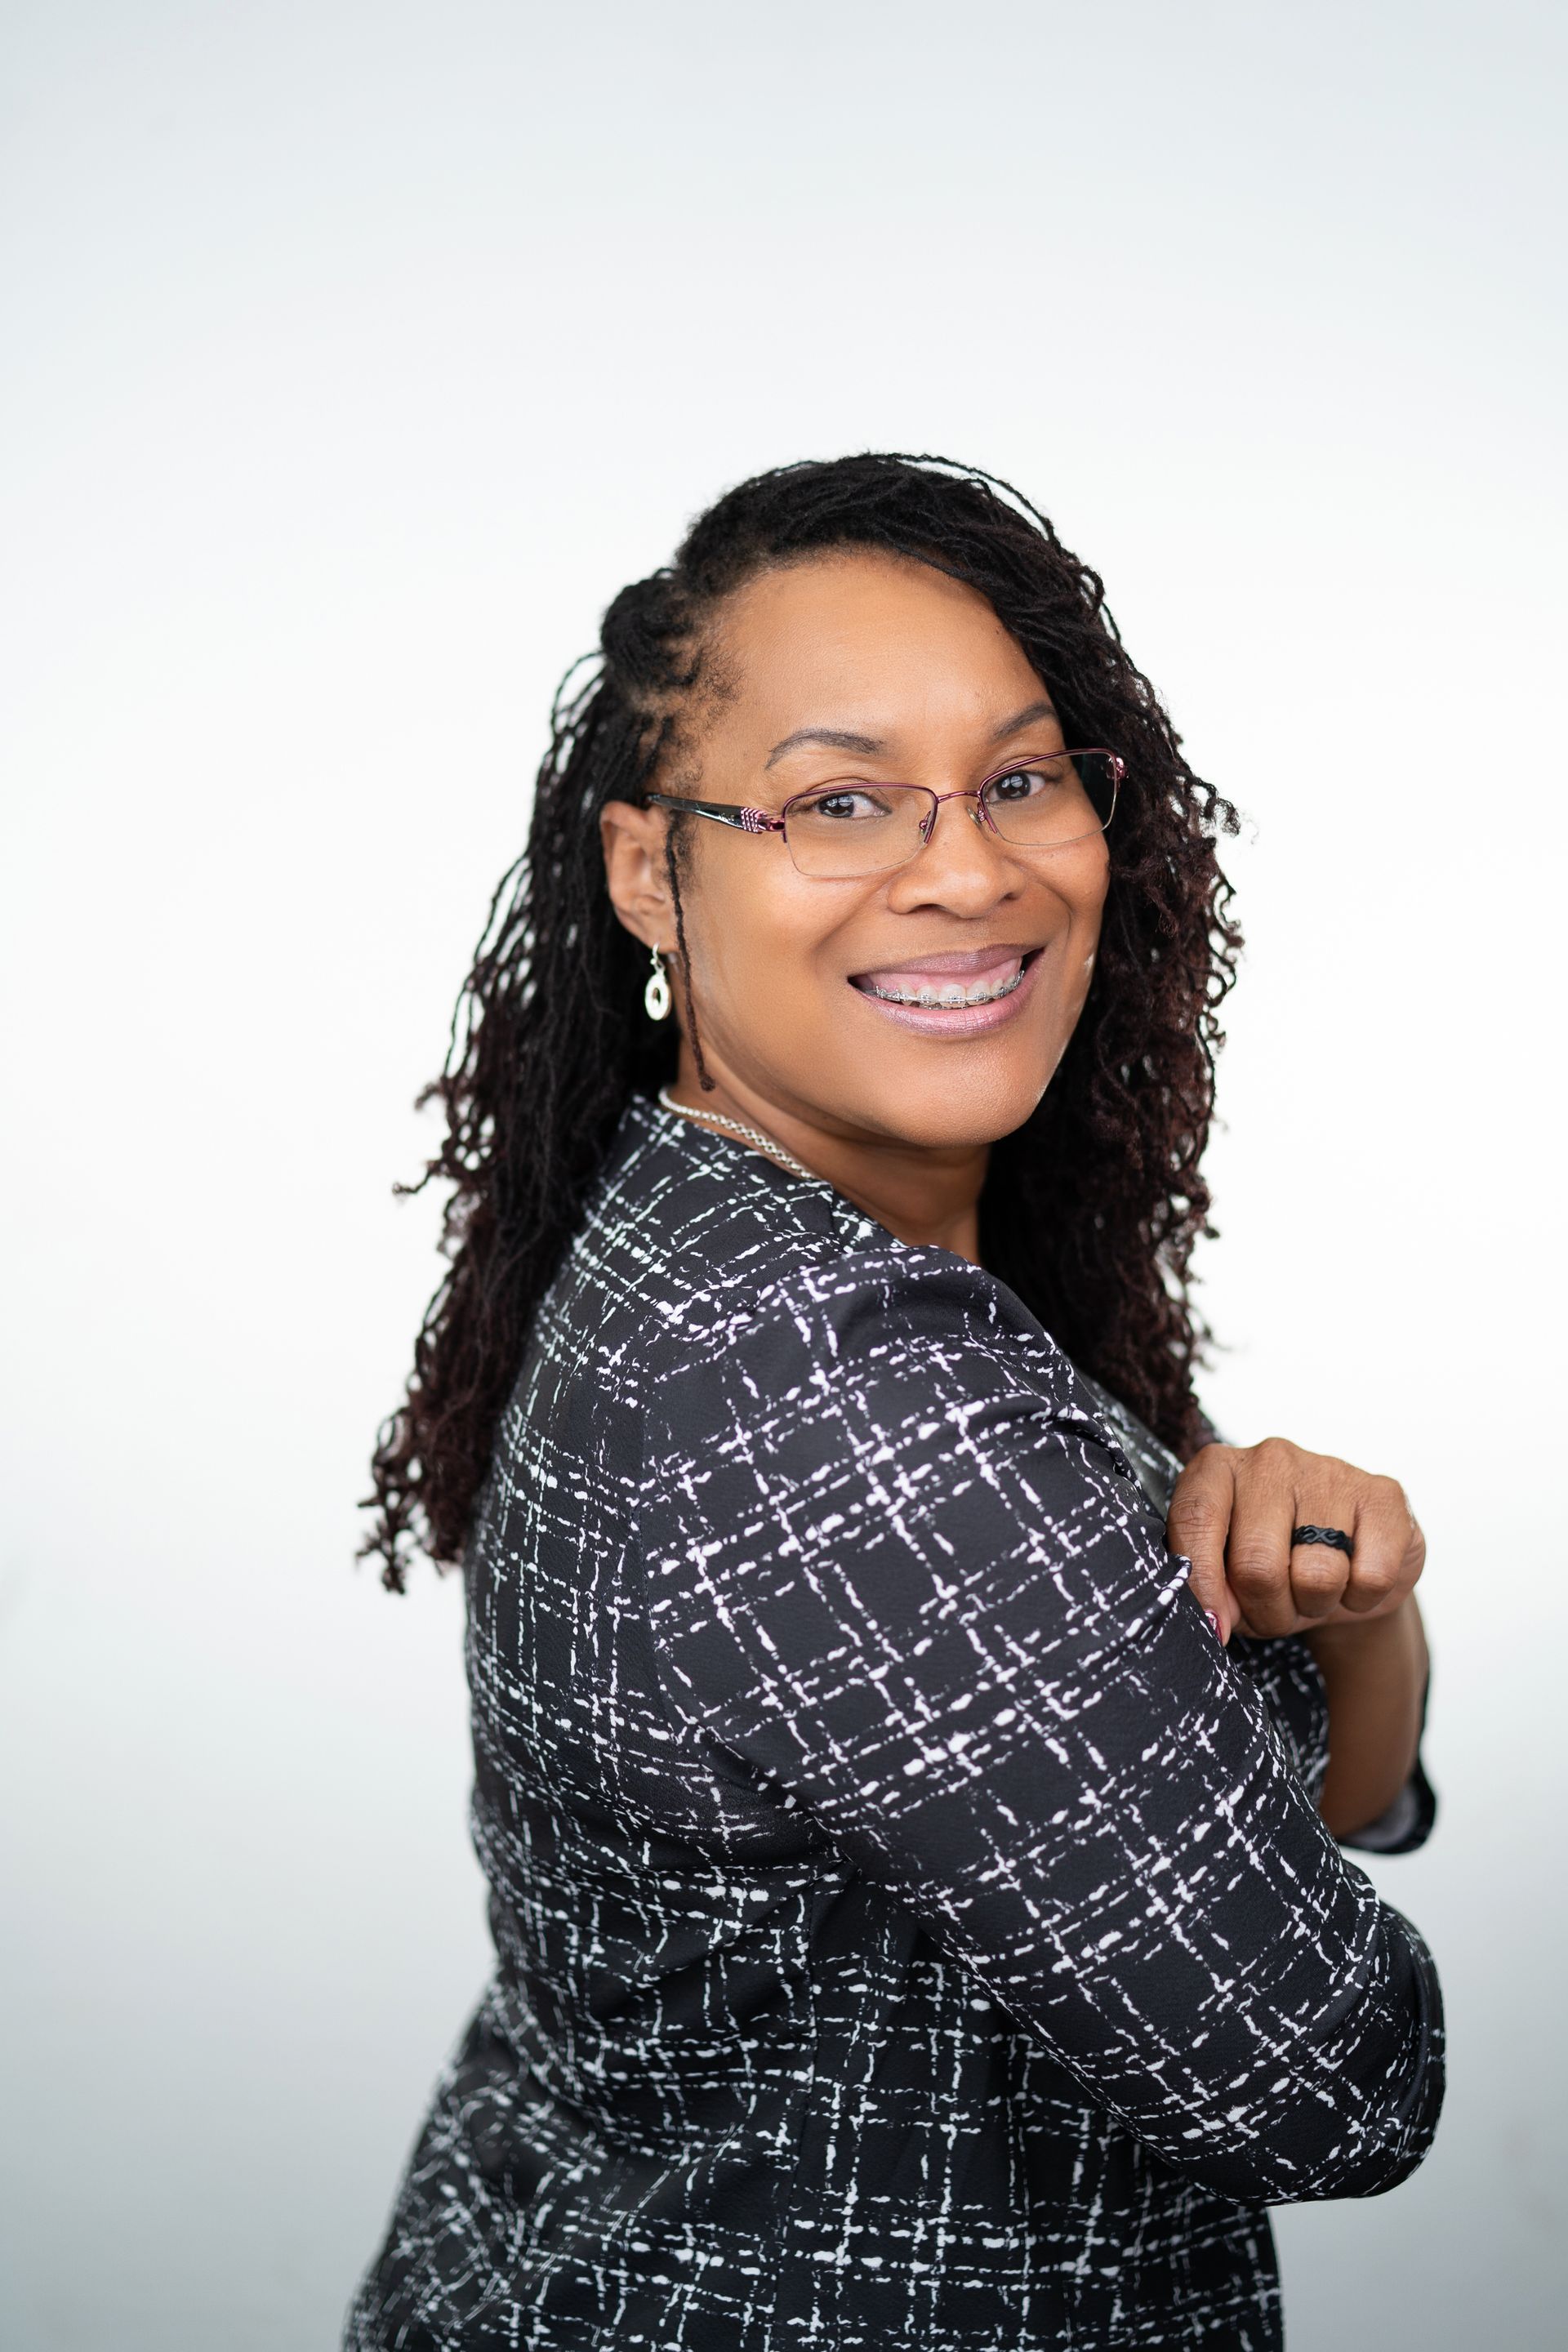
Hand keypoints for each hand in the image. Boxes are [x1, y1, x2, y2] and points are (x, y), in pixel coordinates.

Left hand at [1166, 1438, 1424, 1642]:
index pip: (1195, 1519)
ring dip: (1314, 1606)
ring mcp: (1329, 1470)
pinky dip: (1361, 1599)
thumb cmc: (1276, 1569)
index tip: (1216, 1625)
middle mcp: (1270, 1459)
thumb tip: (1217, 1620)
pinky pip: (1371, 1577)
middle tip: (1276, 1610)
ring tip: (1313, 1590)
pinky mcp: (1383, 1495)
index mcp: (1218, 1469)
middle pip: (1257, 1564)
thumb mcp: (1228, 1579)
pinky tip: (1355, 1578)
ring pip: (1317, 1576)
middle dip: (1266, 1610)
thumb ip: (1210, 1590)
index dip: (1202, 1582)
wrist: (1348, 1566)